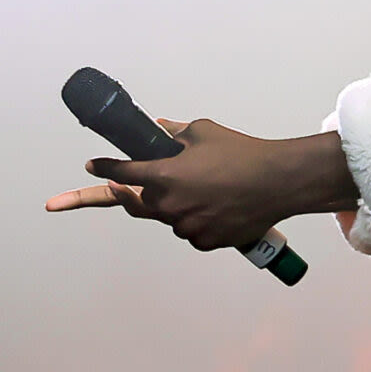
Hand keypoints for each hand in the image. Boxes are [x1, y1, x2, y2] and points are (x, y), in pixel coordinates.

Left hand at [47, 123, 358, 251]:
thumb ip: (173, 134)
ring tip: (203, 189)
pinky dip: (195, 221)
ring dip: (173, 206)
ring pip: (167, 218)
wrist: (278, 181)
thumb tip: (159, 130)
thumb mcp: (202, 132)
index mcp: (163, 175)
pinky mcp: (204, 241)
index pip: (121, 174)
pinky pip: (189, 232)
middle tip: (135, 185)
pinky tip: (216, 206)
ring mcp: (186, 227)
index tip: (92, 166)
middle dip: (135, 193)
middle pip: (138, 203)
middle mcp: (169, 205)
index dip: (104, 169)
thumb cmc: (241, 153)